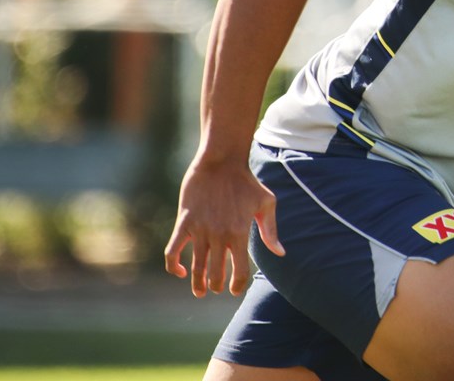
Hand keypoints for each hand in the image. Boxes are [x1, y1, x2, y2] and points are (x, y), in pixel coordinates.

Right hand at [163, 156, 284, 296]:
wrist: (221, 161)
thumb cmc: (247, 182)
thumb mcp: (266, 203)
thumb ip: (271, 230)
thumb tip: (280, 253)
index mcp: (240, 233)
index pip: (240, 271)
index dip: (237, 285)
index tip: (234, 290)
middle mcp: (220, 235)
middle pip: (216, 273)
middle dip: (217, 286)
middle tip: (217, 288)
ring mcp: (200, 230)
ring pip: (196, 267)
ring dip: (197, 284)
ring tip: (199, 292)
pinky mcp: (184, 223)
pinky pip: (172, 251)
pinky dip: (173, 266)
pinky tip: (179, 271)